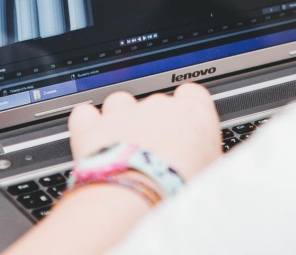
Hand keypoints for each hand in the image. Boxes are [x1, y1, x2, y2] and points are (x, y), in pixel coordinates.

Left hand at [68, 83, 221, 180]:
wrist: (137, 202)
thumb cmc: (177, 193)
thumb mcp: (209, 178)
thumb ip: (205, 160)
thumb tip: (206, 168)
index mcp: (194, 115)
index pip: (193, 94)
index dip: (186, 108)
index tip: (184, 124)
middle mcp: (159, 106)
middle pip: (156, 103)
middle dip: (153, 123)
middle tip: (153, 155)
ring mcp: (124, 112)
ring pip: (120, 103)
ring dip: (120, 119)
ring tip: (122, 149)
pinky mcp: (92, 125)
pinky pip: (85, 114)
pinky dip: (87, 124)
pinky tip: (92, 140)